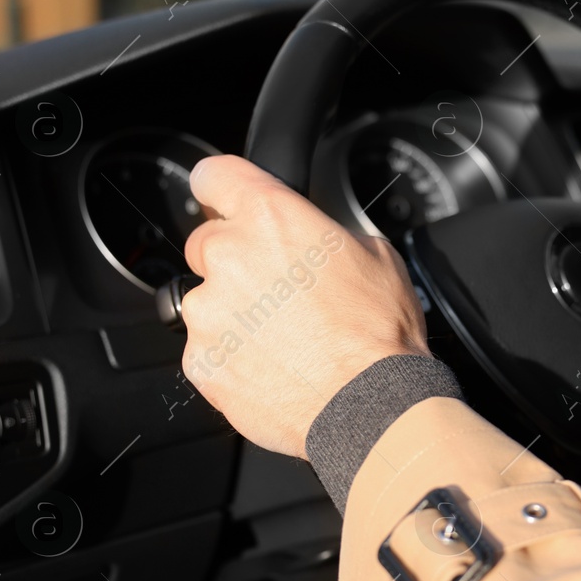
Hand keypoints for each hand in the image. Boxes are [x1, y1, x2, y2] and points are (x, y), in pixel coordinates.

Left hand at [179, 155, 429, 456]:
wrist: (371, 405)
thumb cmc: (379, 333)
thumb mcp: (376, 255)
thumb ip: (327, 233)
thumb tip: (317, 237)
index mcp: (270, 217)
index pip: (214, 175)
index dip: (222, 188)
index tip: (224, 198)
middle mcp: (229, 257)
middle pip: (207, 243)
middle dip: (238, 260)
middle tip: (282, 290)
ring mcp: (208, 312)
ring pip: (207, 300)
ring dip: (236, 312)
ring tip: (287, 338)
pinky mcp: (201, 360)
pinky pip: (209, 348)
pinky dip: (234, 356)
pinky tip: (276, 365)